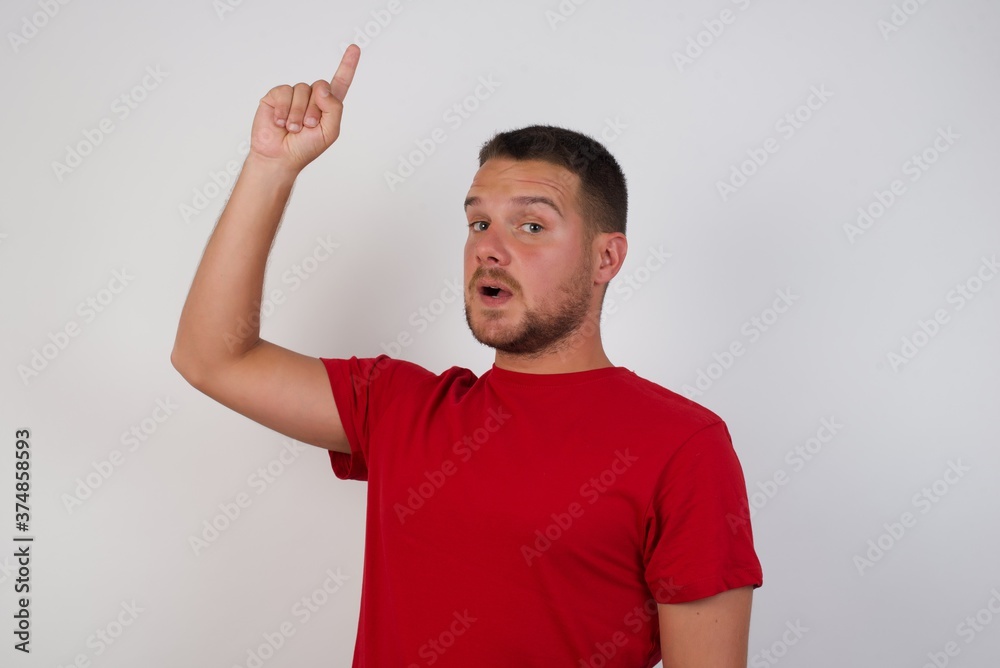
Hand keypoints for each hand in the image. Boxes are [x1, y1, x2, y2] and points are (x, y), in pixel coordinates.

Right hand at [248, 44, 360, 172]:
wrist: (279, 157)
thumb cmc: (305, 148)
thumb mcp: (329, 132)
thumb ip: (334, 108)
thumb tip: (322, 87)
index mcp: (327, 106)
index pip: (340, 82)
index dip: (347, 65)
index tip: (354, 48)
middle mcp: (311, 97)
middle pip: (320, 86)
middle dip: (314, 109)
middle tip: (307, 127)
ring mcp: (293, 96)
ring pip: (301, 89)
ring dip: (298, 113)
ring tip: (292, 128)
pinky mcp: (276, 96)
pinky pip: (284, 92)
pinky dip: (283, 109)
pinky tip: (279, 122)